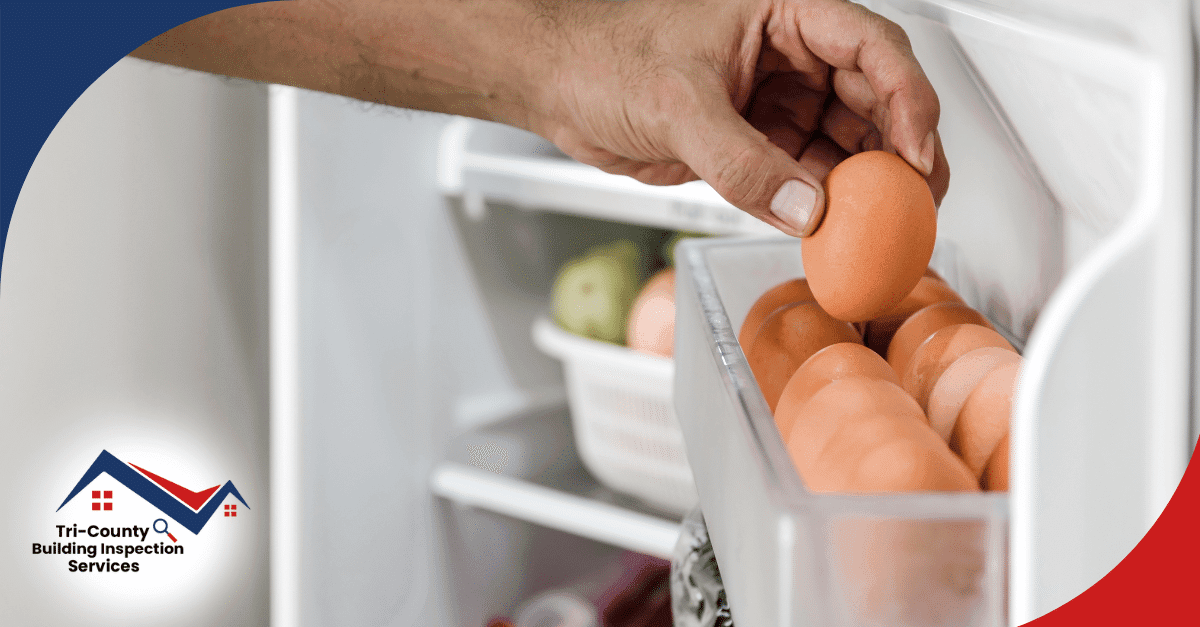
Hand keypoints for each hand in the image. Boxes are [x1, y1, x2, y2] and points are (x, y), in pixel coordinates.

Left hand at [535, 0, 949, 235]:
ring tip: (883, 222)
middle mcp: (789, 55)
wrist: (558, 87)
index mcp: (784, 13)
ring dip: (865, 182)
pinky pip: (805, 174)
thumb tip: (805, 208)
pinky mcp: (755, 143)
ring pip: (844, 141)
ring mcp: (774, 101)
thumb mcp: (677, 104)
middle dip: (899, 149)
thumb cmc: (603, 56)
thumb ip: (742, 161)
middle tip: (917, 200)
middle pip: (873, 98)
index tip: (915, 151)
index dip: (906, 98)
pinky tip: (835, 227)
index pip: (871, 47)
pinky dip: (823, 202)